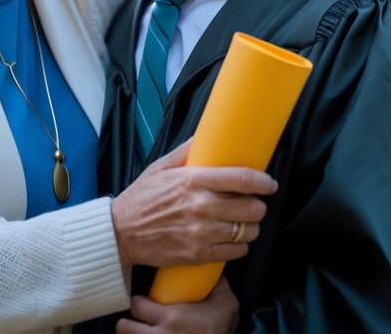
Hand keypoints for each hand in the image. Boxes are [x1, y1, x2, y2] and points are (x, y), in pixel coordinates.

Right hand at [111, 142, 275, 270]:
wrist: (120, 233)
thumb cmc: (142, 198)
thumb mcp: (161, 166)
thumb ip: (187, 151)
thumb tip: (206, 136)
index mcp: (194, 181)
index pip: (243, 179)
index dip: (264, 181)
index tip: (269, 183)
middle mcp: (201, 206)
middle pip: (252, 208)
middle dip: (259, 205)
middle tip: (254, 203)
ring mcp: (201, 232)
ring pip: (248, 231)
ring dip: (251, 226)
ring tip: (244, 222)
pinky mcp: (199, 254)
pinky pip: (235, 252)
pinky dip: (239, 246)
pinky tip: (232, 239)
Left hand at [118, 277, 238, 333]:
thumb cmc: (223, 331)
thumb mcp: (226, 304)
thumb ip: (218, 284)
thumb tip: (214, 271)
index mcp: (172, 318)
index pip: (137, 306)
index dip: (137, 302)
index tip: (142, 301)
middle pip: (124, 328)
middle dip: (127, 322)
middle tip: (136, 319)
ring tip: (139, 332)